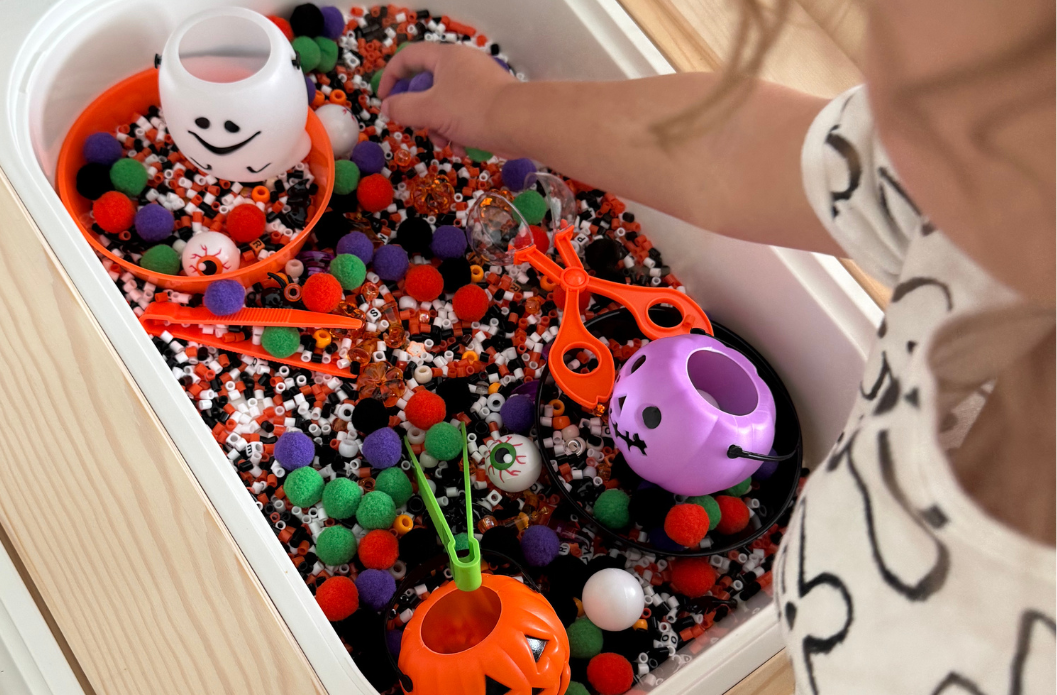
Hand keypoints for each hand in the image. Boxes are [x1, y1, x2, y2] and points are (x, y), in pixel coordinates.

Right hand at [378, 42, 516, 155]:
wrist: (521, 123)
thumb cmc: (472, 111)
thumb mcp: (430, 110)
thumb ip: (403, 108)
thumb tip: (387, 108)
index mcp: (446, 57)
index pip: (409, 57)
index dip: (391, 77)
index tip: (383, 100)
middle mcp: (463, 66)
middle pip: (428, 87)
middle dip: (421, 114)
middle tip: (420, 128)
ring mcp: (479, 85)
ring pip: (446, 106)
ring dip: (440, 128)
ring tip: (447, 144)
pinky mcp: (492, 104)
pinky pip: (465, 116)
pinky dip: (460, 132)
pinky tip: (464, 149)